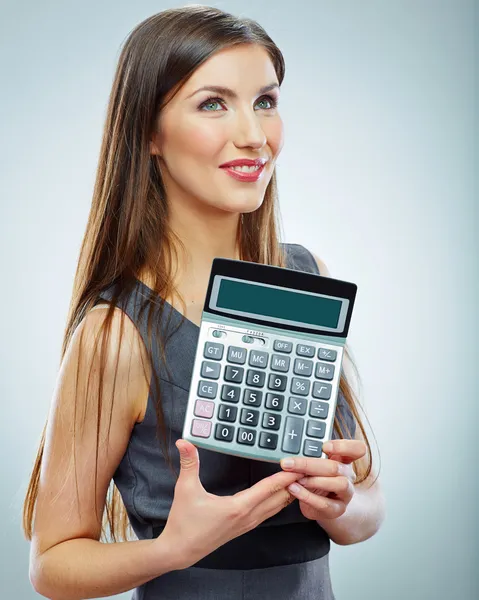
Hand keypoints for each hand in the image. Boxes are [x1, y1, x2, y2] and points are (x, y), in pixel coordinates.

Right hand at [158, 439, 302, 569]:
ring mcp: (248, 523)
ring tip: (302, 479)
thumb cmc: (184, 522)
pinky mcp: (245, 526)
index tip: (301, 466)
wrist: (180, 550)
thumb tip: (184, 442)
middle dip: (295, 484)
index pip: (270, 488)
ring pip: (277, 507)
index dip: (287, 476)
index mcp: (238, 506)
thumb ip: (189, 463)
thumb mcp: (186, 489)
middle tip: (310, 468)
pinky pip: (269, 512)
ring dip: (290, 493)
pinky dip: (280, 501)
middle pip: (280, 498)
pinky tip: (283, 494)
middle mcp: (248, 516)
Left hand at [279, 440, 366, 520]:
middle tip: (289, 463)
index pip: (357, 449)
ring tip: (297, 479)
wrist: (321, 505)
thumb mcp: (315, 464)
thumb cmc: (317, 478)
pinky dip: (307, 496)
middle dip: (310, 464)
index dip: (343, 446)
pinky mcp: (337, 509)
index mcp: (344, 459)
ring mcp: (345, 493)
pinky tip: (294, 489)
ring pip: (338, 484)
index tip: (325, 447)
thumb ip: (310, 455)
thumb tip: (292, 448)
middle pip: (336, 467)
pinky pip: (324, 503)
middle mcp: (348, 475)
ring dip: (315, 481)